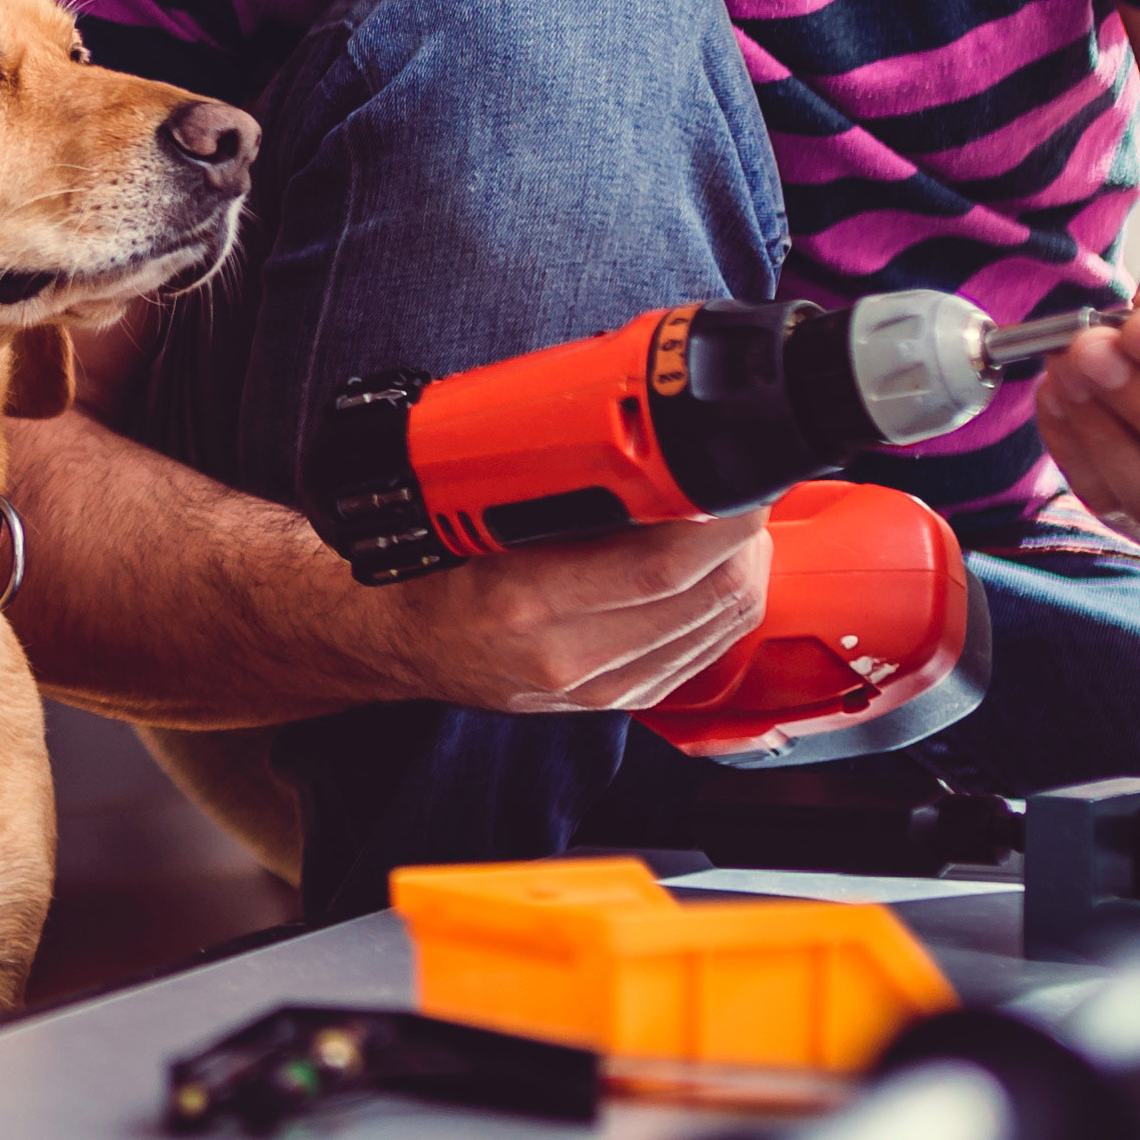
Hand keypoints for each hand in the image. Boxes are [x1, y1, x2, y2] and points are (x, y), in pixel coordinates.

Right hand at [341, 511, 772, 715]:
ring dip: (744, 565)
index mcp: (524, 599)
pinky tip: (715, 570)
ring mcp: (595, 686)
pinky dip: (725, 605)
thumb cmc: (426, 569)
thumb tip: (642, 439)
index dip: (722, 514)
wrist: (392, 642)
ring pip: (720, 625)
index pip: (662, 562)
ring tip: (734, 521)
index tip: (740, 472)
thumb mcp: (474, 509)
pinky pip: (703, 653)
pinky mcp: (614, 700)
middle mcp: (564, 653)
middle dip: (746, 533)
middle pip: (711, 595)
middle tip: (747, 486)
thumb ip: (557, 483)